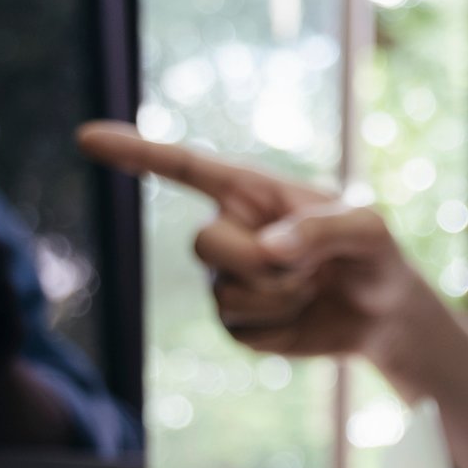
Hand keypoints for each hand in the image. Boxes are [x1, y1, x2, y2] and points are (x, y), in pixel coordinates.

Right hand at [77, 120, 467, 467]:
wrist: (382, 315)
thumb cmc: (373, 257)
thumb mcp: (367, 230)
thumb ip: (320, 229)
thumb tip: (264, 249)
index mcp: (252, 191)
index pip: (185, 167)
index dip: (135, 152)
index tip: (85, 138)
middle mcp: (230, 228)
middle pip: (203, 244)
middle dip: (261, 265)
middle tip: (311, 268)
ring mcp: (226, 277)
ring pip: (225, 293)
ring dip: (280, 298)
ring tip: (311, 288)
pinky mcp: (236, 322)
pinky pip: (239, 329)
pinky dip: (279, 327)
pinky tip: (300, 315)